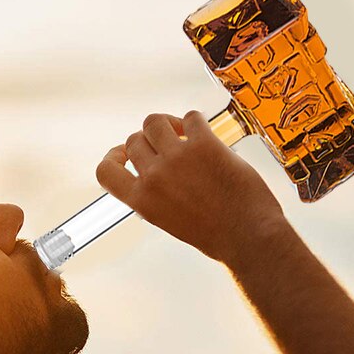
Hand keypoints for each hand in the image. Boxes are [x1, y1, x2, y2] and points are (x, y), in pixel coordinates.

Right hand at [96, 111, 285, 264]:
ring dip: (166, 124)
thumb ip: (153, 196)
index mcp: (141, 200)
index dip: (112, 157)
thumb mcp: (167, 221)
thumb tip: (148, 176)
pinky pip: (190, 117)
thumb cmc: (214, 235)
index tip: (122, 153)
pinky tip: (202, 133)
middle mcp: (154, 177)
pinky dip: (195, 122)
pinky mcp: (204, 144)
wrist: (247, 236)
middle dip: (148, 141)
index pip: (105, 171)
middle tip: (165, 146)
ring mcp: (178, 158)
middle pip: (134, 140)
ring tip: (181, 133)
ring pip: (155, 121)